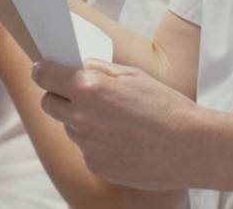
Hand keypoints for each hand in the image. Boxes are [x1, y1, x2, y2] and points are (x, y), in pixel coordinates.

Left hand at [33, 59, 200, 190]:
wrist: (190, 148)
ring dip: (81, 122)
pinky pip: (87, 150)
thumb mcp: (133, 75)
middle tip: (80, 95)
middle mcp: (81, 118)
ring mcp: (87, 145)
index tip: (46, 70)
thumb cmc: (165, 106)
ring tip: (115, 121)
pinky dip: (97, 144)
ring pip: (69, 129)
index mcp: (88, 88)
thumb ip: (99, 69)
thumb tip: (79, 66)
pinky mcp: (96, 166)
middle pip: (48, 104)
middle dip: (58, 96)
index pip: (42, 76)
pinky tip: (123, 140)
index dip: (43, 70)